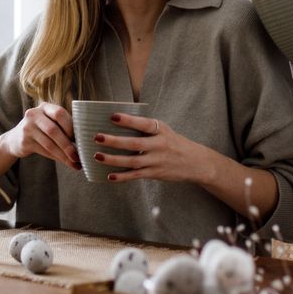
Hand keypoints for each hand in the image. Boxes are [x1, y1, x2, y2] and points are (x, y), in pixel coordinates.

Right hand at [3, 101, 80, 169]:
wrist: (15, 139)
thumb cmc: (41, 129)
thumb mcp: (49, 121)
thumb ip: (63, 124)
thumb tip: (86, 138)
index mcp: (44, 106)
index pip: (59, 113)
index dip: (70, 126)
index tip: (79, 137)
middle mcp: (34, 114)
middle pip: (53, 130)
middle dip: (67, 144)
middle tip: (78, 156)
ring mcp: (27, 128)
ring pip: (49, 144)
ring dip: (64, 155)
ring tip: (74, 163)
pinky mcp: (24, 142)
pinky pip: (44, 151)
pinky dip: (57, 158)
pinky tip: (65, 163)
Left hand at [92, 114, 207, 183]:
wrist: (195, 163)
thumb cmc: (174, 143)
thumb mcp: (165, 131)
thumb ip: (147, 128)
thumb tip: (119, 121)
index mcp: (161, 131)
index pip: (144, 124)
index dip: (128, 120)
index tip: (112, 116)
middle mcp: (159, 145)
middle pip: (134, 144)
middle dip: (114, 141)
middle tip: (97, 137)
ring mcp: (157, 161)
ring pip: (132, 162)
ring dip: (113, 160)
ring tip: (97, 156)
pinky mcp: (155, 173)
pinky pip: (135, 175)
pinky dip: (122, 177)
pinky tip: (109, 176)